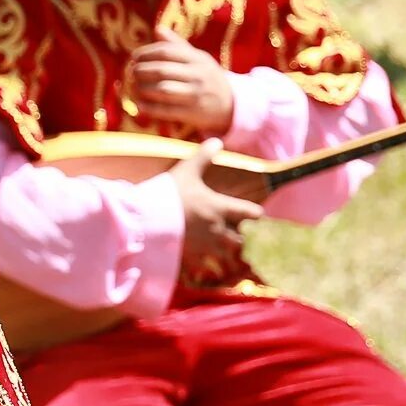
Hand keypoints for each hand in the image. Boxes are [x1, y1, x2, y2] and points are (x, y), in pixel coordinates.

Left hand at [127, 36, 235, 134]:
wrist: (231, 105)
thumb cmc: (208, 78)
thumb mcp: (198, 58)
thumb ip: (177, 45)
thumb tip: (157, 28)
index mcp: (197, 59)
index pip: (166, 51)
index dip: (146, 53)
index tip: (134, 57)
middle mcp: (197, 75)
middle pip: (162, 70)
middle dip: (141, 71)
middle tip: (131, 72)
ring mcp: (195, 95)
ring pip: (162, 90)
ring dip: (143, 89)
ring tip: (134, 87)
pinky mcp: (192, 114)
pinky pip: (167, 111)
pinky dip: (150, 108)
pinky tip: (139, 105)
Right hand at [172, 138, 261, 278]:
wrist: (149, 221)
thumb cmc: (170, 194)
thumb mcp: (187, 170)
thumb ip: (203, 157)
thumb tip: (217, 140)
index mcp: (220, 208)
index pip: (249, 213)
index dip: (255, 213)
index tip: (257, 214)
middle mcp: (217, 229)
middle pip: (240, 240)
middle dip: (240, 237)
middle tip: (237, 234)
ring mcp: (204, 245)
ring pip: (225, 255)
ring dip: (225, 252)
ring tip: (221, 249)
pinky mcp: (189, 256)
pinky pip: (203, 265)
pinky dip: (204, 265)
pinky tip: (201, 263)